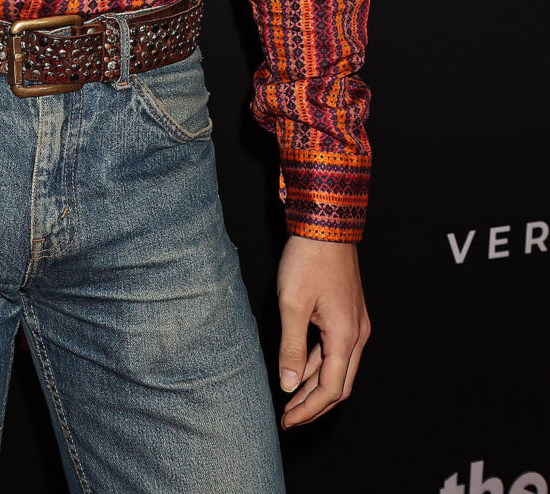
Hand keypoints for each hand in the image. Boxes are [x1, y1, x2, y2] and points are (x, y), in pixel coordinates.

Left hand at [275, 234, 369, 428]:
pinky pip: (337, 349)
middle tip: (288, 416)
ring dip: (315, 384)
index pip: (331, 389)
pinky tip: (300, 366)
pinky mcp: (349, 313)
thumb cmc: (308, 260)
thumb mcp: (292, 305)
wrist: (326, 224)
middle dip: (314, 404)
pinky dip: (319, 363)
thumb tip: (289, 385)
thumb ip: (292, 348)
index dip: (308, 409)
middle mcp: (358, 334)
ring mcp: (356, 323)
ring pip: (338, 367)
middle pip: (340, 384)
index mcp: (346, 336)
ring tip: (290, 397)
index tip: (287, 420)